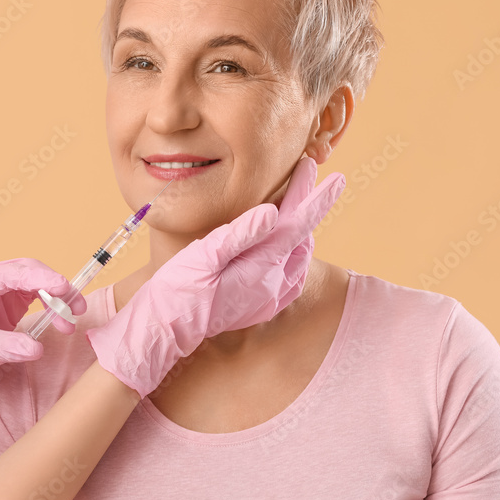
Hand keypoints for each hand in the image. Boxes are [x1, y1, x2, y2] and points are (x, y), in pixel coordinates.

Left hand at [0, 258, 86, 431]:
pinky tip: (59, 323)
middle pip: (29, 273)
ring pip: (36, 285)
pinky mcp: (8, 311)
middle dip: (55, 287)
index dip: (40, 278)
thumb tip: (37, 347)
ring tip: (70, 322)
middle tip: (75, 307)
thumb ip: (5, 347)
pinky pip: (37, 301)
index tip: (62, 287)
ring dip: (57, 299)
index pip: (12, 273)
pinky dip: (52, 309)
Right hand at [86, 157, 344, 397]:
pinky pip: (292, 276)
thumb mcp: (203, 256)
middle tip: (309, 170)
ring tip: (300, 198)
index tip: (335, 177)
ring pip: (299, 256)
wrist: (165, 330)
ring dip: (302, 226)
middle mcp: (273, 285)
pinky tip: (289, 244)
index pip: (298, 225)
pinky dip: (295, 252)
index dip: (315, 197)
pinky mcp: (261, 307)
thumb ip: (240, 234)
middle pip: (301, 235)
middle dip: (307, 201)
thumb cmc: (177, 289)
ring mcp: (269, 299)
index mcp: (260, 267)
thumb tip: (272, 212)